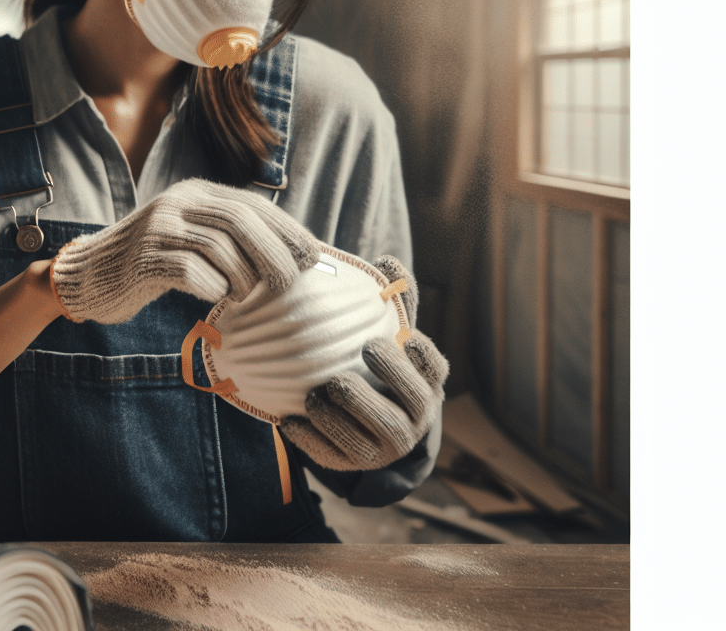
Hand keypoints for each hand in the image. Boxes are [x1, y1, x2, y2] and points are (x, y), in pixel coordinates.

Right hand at [48, 178, 321, 323]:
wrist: (89, 276)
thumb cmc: (152, 264)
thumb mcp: (191, 238)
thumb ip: (230, 238)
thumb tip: (293, 257)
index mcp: (195, 193)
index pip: (252, 205)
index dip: (287, 229)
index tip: (312, 256)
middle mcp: (178, 203)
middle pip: (240, 221)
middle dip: (274, 254)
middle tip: (289, 283)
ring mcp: (159, 228)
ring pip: (220, 248)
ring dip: (243, 279)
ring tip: (243, 295)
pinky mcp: (144, 259)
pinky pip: (192, 272)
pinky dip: (213, 289)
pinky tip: (214, 296)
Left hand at [277, 258, 448, 470]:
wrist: (363, 428)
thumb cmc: (376, 370)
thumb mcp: (386, 337)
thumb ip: (391, 303)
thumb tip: (387, 259)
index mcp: (424, 385)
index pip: (435, 370)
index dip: (424, 357)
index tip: (406, 338)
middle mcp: (412, 420)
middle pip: (409, 404)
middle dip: (388, 377)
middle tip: (364, 350)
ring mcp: (382, 448)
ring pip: (368, 438)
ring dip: (343, 414)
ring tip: (318, 391)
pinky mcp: (351, 466)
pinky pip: (332, 457)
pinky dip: (310, 439)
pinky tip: (290, 419)